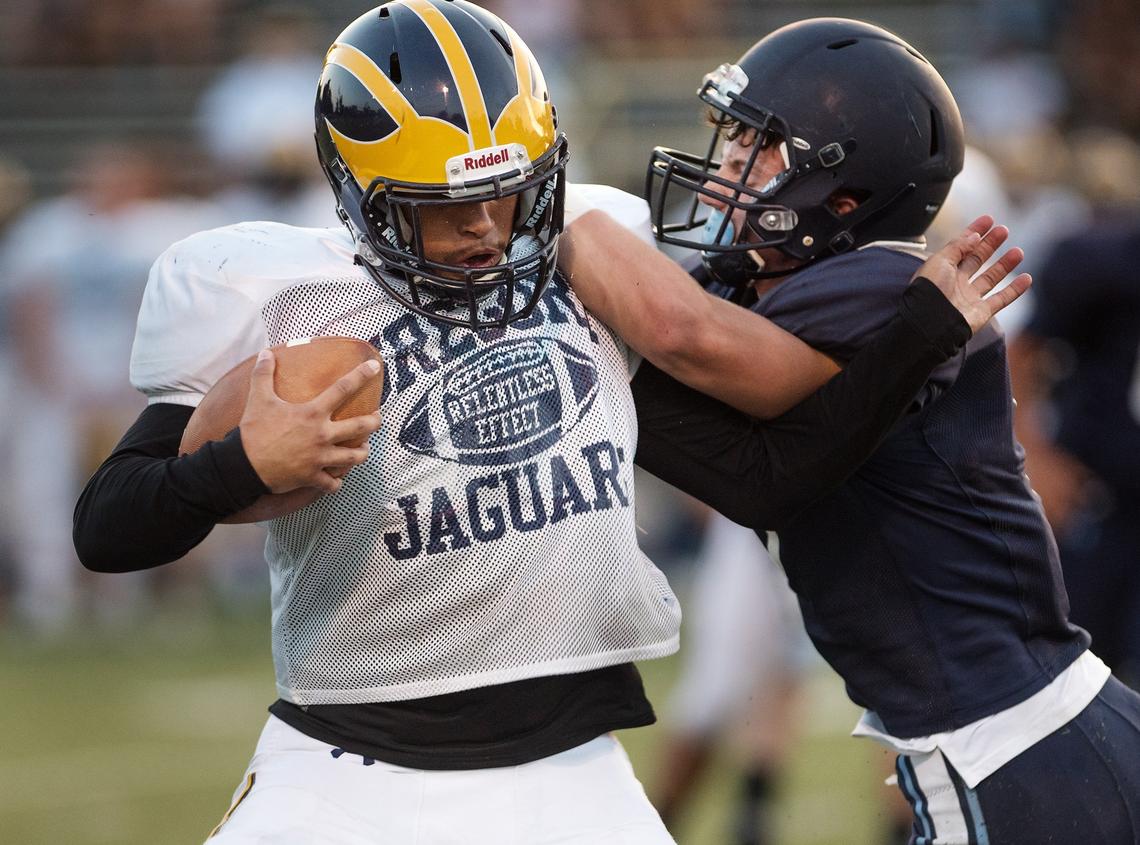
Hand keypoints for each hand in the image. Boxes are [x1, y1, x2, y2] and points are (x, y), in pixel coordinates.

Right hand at [239, 350, 382, 493]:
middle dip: (375, 422)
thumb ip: (263, 374)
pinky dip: (336, 483)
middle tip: (378, 418)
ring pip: (355, 458)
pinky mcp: (313, 477)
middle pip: (361, 427)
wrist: (243, 465)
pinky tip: (337, 480)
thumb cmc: (253, 431)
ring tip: (363, 449)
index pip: (343, 388)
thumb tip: (265, 353)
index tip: (374, 366)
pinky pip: (333, 484)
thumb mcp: (258, 399)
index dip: (361, 375)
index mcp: (313, 413)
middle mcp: (322, 435)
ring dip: (362, 453)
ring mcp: (320, 458)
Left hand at [914, 215, 1030, 334]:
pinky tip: (1026, 278)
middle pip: (976, 260)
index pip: (961, 247)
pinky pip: (1001, 299)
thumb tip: (974, 236)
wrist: (930, 323)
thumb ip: (957, 246)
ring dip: (1005, 264)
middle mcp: (956, 283)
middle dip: (990, 244)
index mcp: (942, 270)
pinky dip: (1015, 290)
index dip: (974, 232)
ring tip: (1018, 251)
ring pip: (991, 277)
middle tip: (1004, 231)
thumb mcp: (939, 261)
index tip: (988, 220)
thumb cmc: (928, 293)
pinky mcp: (980, 312)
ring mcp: (969, 297)